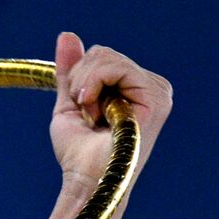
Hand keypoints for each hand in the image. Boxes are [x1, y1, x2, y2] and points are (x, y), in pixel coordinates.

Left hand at [51, 32, 171, 189]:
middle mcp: (149, 86)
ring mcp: (155, 89)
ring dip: (84, 87)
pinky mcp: (155, 94)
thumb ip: (71, 71)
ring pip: (105, 57)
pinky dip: (92, 86)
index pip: (100, 56)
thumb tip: (66, 36)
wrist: (85, 179)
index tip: (81, 108)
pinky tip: (96, 111)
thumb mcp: (69, 103)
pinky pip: (113, 67)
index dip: (78, 79)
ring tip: (92, 115)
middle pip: (102, 53)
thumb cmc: (78, 152)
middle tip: (87, 114)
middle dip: (80, 82)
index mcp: (134, 87)